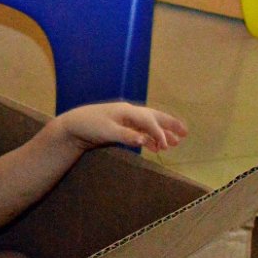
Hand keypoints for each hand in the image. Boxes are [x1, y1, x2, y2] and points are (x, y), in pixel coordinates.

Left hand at [52, 102, 187, 152]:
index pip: (149, 121)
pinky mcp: (121, 126)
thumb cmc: (89, 126)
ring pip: (149, 124)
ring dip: (162, 132)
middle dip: (170, 125)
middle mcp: (129, 112)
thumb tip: (144, 140)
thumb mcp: (106, 132)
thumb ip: (126, 135)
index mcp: (126, 111)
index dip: (160, 133)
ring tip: (175, 142)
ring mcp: (125, 119)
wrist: (73, 125)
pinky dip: (150, 137)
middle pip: (154, 117)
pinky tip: (155, 146)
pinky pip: (141, 130)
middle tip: (185, 133)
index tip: (167, 146)